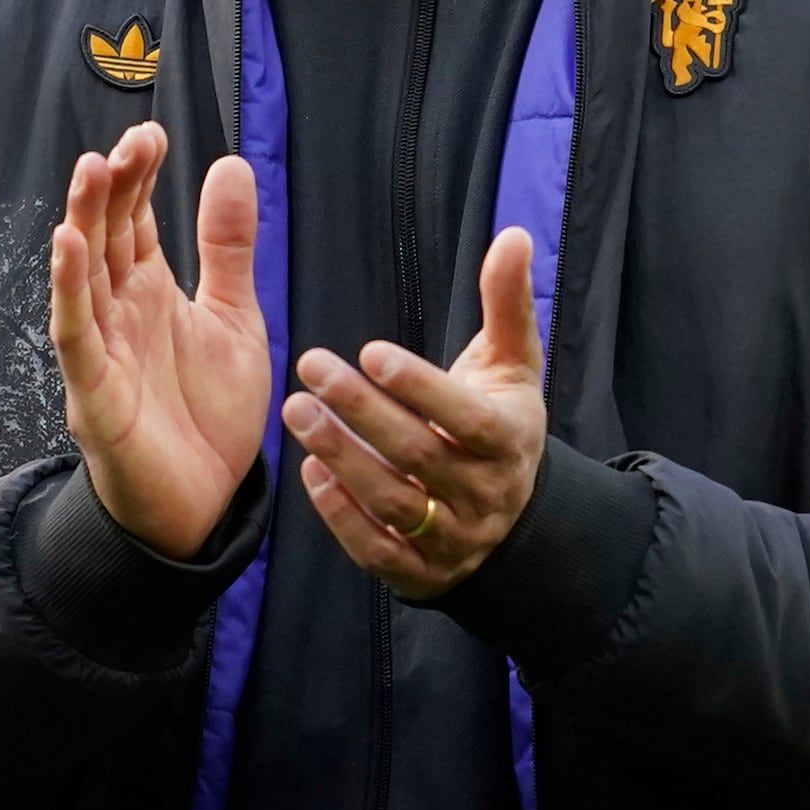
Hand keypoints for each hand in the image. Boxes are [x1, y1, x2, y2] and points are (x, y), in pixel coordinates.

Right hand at [45, 122, 268, 562]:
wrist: (204, 508)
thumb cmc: (209, 416)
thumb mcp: (235, 319)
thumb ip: (228, 248)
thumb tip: (229, 164)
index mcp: (150, 294)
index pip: (135, 221)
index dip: (138, 178)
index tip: (150, 134)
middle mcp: (119, 313)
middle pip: (106, 237)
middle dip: (112, 188)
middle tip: (128, 142)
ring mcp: (101, 351)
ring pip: (83, 275)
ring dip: (83, 222)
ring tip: (91, 170)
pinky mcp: (94, 392)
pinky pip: (75, 333)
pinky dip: (69, 289)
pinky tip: (67, 245)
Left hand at [285, 226, 549, 599]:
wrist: (510, 515)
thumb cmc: (498, 420)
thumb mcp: (511, 363)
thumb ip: (507, 302)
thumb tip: (512, 235)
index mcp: (511, 441)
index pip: (467, 419)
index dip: (420, 388)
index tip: (370, 351)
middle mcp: (487, 496)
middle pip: (420, 457)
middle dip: (361, 412)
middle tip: (309, 367)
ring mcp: (455, 540)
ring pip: (394, 505)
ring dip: (342, 458)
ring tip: (296, 413)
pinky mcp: (422, 574)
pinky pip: (378, 552)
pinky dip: (341, 518)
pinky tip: (309, 475)